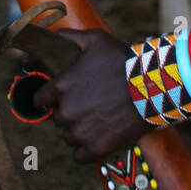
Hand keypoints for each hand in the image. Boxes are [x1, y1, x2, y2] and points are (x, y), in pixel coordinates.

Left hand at [32, 28, 145, 162]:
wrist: (151, 88)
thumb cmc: (122, 61)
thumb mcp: (96, 40)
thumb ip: (69, 37)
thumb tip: (53, 34)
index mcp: (60, 87)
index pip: (39, 100)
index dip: (50, 97)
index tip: (62, 96)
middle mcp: (66, 112)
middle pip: (58, 118)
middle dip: (70, 111)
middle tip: (91, 103)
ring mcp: (80, 132)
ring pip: (69, 137)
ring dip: (80, 130)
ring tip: (99, 118)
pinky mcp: (96, 148)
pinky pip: (80, 155)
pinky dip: (88, 148)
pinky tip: (100, 136)